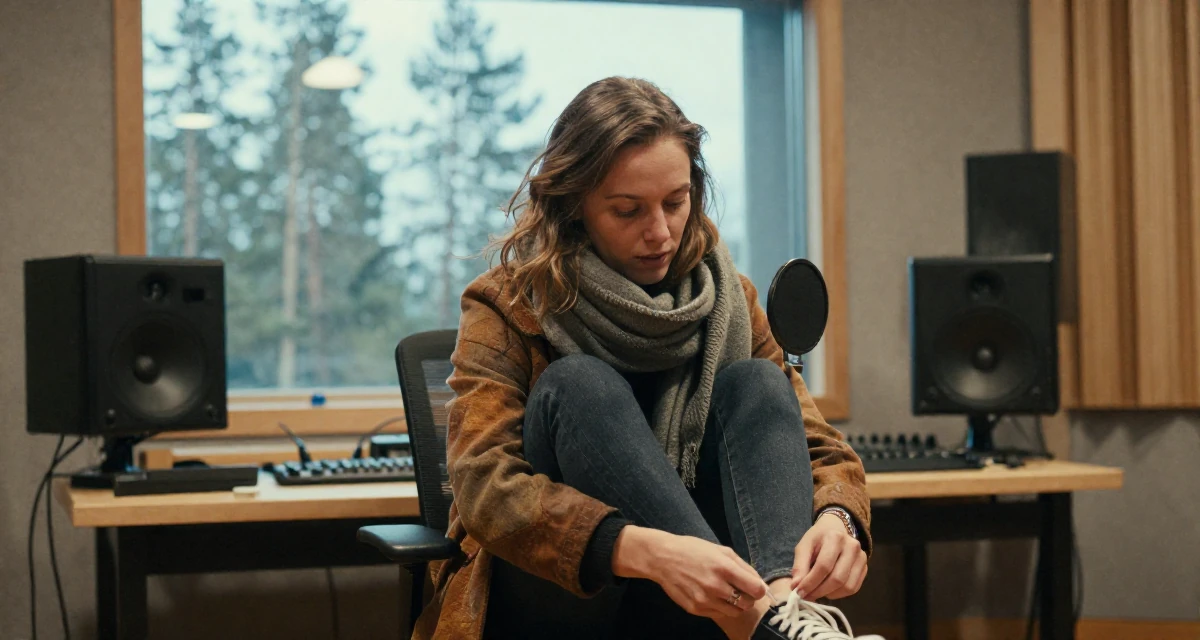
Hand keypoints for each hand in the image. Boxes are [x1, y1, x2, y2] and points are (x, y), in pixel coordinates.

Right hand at [613, 526, 765, 618]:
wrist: (663, 558)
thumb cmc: (694, 550)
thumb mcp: (722, 550)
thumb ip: (744, 567)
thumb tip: (761, 584)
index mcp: (724, 568)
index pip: (756, 590)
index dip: (759, 589)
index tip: (754, 586)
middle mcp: (715, 586)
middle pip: (747, 604)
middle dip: (748, 598)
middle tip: (740, 590)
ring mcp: (704, 599)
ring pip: (734, 612)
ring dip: (734, 604)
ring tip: (725, 592)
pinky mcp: (695, 609)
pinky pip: (718, 614)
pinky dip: (720, 607)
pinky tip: (711, 594)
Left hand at [790, 513, 867, 599]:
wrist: (836, 529)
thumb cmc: (818, 538)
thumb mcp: (804, 546)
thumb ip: (799, 566)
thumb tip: (796, 587)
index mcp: (835, 537)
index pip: (823, 566)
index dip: (810, 582)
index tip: (798, 593)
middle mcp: (852, 547)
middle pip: (837, 579)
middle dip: (819, 591)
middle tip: (806, 597)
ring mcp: (862, 558)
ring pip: (847, 586)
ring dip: (829, 595)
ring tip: (816, 593)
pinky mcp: (865, 568)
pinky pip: (853, 588)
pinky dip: (839, 594)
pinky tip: (828, 591)